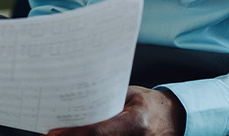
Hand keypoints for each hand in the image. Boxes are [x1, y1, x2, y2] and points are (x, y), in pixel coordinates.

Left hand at [45, 87, 184, 135]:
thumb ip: (104, 103)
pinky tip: (80, 134)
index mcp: (136, 121)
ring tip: (61, 134)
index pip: (97, 132)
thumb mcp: (128, 96)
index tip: (52, 133)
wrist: (176, 118)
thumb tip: (73, 106)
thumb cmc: (149, 103)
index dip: (72, 134)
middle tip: (52, 135)